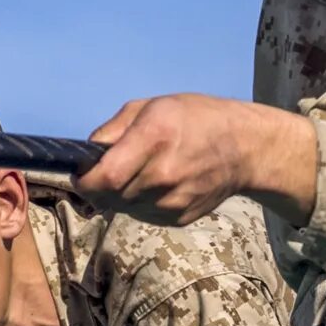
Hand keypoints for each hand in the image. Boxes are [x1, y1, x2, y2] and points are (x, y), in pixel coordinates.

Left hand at [77, 94, 317, 228]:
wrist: (243, 148)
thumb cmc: (194, 119)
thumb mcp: (150, 106)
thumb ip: (113, 130)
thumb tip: (86, 153)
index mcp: (153, 139)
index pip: (103, 177)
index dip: (84, 180)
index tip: (82, 173)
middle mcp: (162, 175)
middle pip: (110, 195)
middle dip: (102, 185)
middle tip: (113, 169)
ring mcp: (172, 202)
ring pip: (124, 208)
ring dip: (121, 194)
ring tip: (142, 173)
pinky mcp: (178, 219)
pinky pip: (143, 215)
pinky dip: (141, 203)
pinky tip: (159, 184)